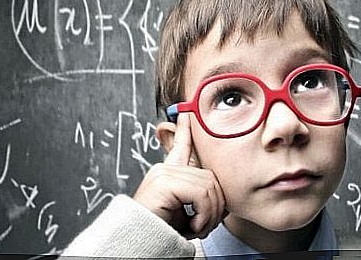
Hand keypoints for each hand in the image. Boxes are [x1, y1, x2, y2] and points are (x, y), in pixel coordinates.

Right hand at [133, 113, 226, 238]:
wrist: (140, 246)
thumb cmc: (162, 232)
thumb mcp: (186, 213)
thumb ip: (200, 198)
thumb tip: (219, 193)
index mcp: (168, 174)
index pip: (181, 147)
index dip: (186, 130)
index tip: (188, 114)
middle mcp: (165, 169)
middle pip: (211, 177)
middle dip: (216, 206)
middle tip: (206, 227)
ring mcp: (164, 174)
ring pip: (210, 187)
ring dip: (210, 215)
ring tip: (198, 229)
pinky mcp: (165, 182)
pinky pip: (202, 195)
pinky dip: (204, 215)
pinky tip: (193, 227)